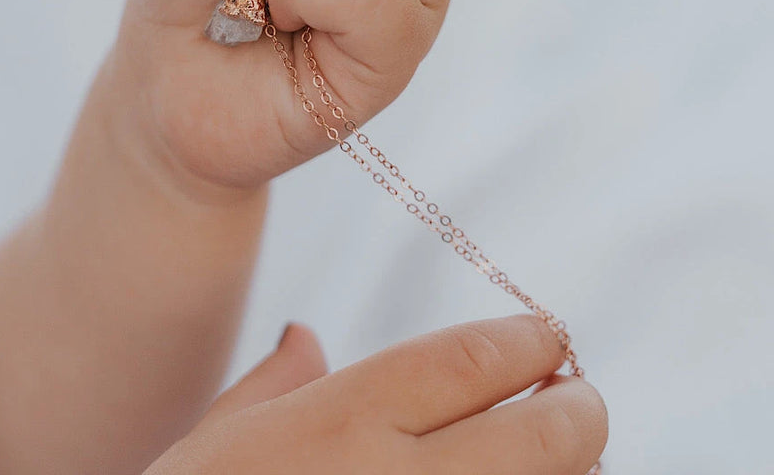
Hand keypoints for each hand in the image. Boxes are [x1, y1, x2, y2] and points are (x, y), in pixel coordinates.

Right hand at [146, 316, 607, 474]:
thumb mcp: (218, 442)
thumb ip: (275, 385)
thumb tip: (303, 333)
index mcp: (342, 423)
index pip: (472, 361)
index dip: (525, 340)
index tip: (544, 336)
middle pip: (546, 435)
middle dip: (577, 407)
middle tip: (575, 398)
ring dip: (566, 469)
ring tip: (548, 455)